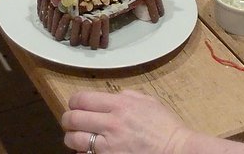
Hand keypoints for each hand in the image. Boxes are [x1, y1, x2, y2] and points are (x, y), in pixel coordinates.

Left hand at [61, 90, 197, 153]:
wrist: (175, 150)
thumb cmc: (165, 127)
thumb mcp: (148, 102)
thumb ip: (128, 95)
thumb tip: (114, 95)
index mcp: (120, 104)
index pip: (82, 99)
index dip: (74, 102)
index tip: (74, 105)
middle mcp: (111, 123)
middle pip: (73, 118)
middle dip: (67, 120)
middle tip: (69, 122)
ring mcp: (109, 145)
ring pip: (74, 140)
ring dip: (72, 138)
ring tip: (76, 138)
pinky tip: (88, 152)